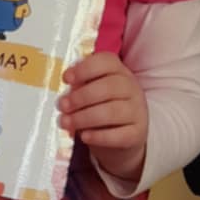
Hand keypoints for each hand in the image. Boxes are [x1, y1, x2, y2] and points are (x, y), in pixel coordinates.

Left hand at [60, 52, 147, 183]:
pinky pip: (118, 135)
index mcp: (119, 72)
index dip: (84, 68)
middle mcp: (132, 88)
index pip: (107, 61)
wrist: (123, 137)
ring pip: (111, 112)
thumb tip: (64, 93)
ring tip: (66, 122)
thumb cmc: (102, 109)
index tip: (66, 79)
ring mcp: (137, 111)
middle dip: (80, 97)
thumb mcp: (92, 93)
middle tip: (62, 106)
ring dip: (84, 117)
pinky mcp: (137, 133)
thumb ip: (80, 88)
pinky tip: (84, 136)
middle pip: (108, 87)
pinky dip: (99, 136)